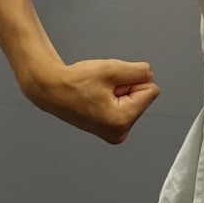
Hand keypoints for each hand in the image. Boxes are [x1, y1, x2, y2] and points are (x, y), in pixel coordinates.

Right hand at [20, 58, 158, 144]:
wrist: (52, 90)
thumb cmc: (74, 82)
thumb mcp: (112, 69)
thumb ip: (139, 71)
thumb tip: (150, 76)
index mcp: (122, 121)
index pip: (151, 90)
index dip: (133, 80)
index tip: (110, 84)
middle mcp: (120, 132)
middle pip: (142, 96)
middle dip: (126, 87)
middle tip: (101, 88)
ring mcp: (114, 133)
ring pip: (134, 100)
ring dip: (119, 91)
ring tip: (97, 93)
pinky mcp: (110, 129)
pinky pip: (125, 106)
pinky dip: (114, 98)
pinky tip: (97, 98)